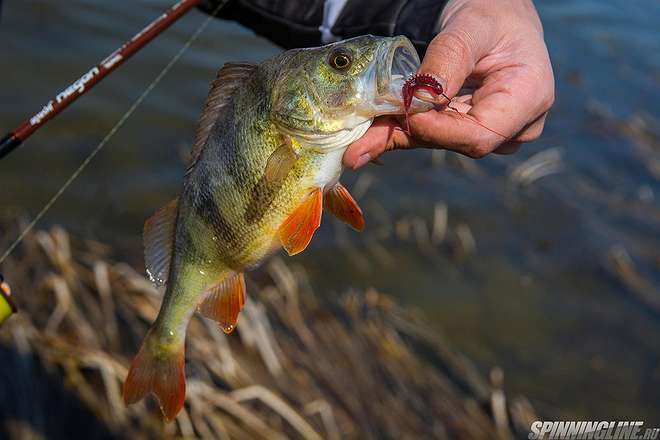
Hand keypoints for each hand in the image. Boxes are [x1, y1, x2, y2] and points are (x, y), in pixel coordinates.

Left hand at [343, 0, 554, 168]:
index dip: (440, 132)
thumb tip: (417, 101)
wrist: (494, 19)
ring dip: (395, 138)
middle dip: (407, 137)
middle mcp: (514, 125)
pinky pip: (430, 134)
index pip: (481, 135)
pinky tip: (367, 141)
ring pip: (438, 142)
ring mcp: (491, 131)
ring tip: (356, 146)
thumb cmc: (491, 16)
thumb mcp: (470, 28)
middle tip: (359, 146)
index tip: (404, 115)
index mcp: (529, 98)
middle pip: (455, 144)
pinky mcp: (466, 129)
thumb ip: (447, 62)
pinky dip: (398, 131)